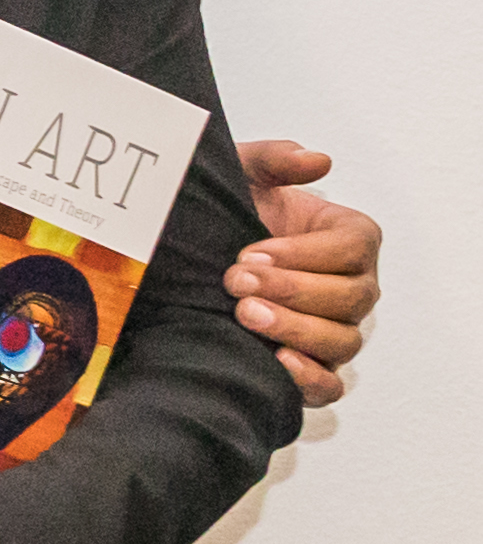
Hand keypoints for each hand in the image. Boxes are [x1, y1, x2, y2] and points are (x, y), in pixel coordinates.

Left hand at [228, 138, 380, 404]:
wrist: (190, 256)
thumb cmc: (229, 213)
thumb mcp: (242, 174)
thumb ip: (275, 158)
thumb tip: (316, 160)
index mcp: (350, 239)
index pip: (351, 249)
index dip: (304, 254)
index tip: (250, 253)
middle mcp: (354, 287)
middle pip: (350, 298)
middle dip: (292, 290)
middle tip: (235, 282)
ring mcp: (337, 329)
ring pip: (342, 341)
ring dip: (296, 330)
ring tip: (244, 315)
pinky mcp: (312, 365)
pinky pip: (330, 384)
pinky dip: (310, 380)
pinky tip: (275, 361)